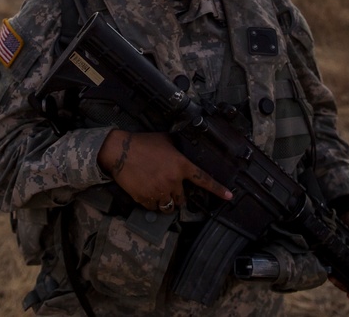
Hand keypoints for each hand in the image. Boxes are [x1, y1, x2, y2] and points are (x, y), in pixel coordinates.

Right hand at [97, 130, 231, 211]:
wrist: (120, 151)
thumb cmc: (142, 143)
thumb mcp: (166, 140)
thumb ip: (178, 147)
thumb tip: (184, 147)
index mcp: (181, 165)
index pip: (204, 179)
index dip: (218, 189)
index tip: (228, 196)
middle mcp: (173, 180)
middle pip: (183, 199)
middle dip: (178, 196)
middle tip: (169, 188)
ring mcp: (159, 191)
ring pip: (168, 206)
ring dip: (165, 202)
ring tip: (158, 192)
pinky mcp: (145, 198)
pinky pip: (153, 208)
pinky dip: (151, 203)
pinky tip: (146, 192)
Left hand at [328, 209, 348, 302]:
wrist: (348, 215)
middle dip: (344, 287)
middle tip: (339, 282)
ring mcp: (344, 264)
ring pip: (340, 279)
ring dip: (336, 280)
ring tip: (332, 276)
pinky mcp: (333, 258)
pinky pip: (330, 268)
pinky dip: (329, 270)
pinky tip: (328, 269)